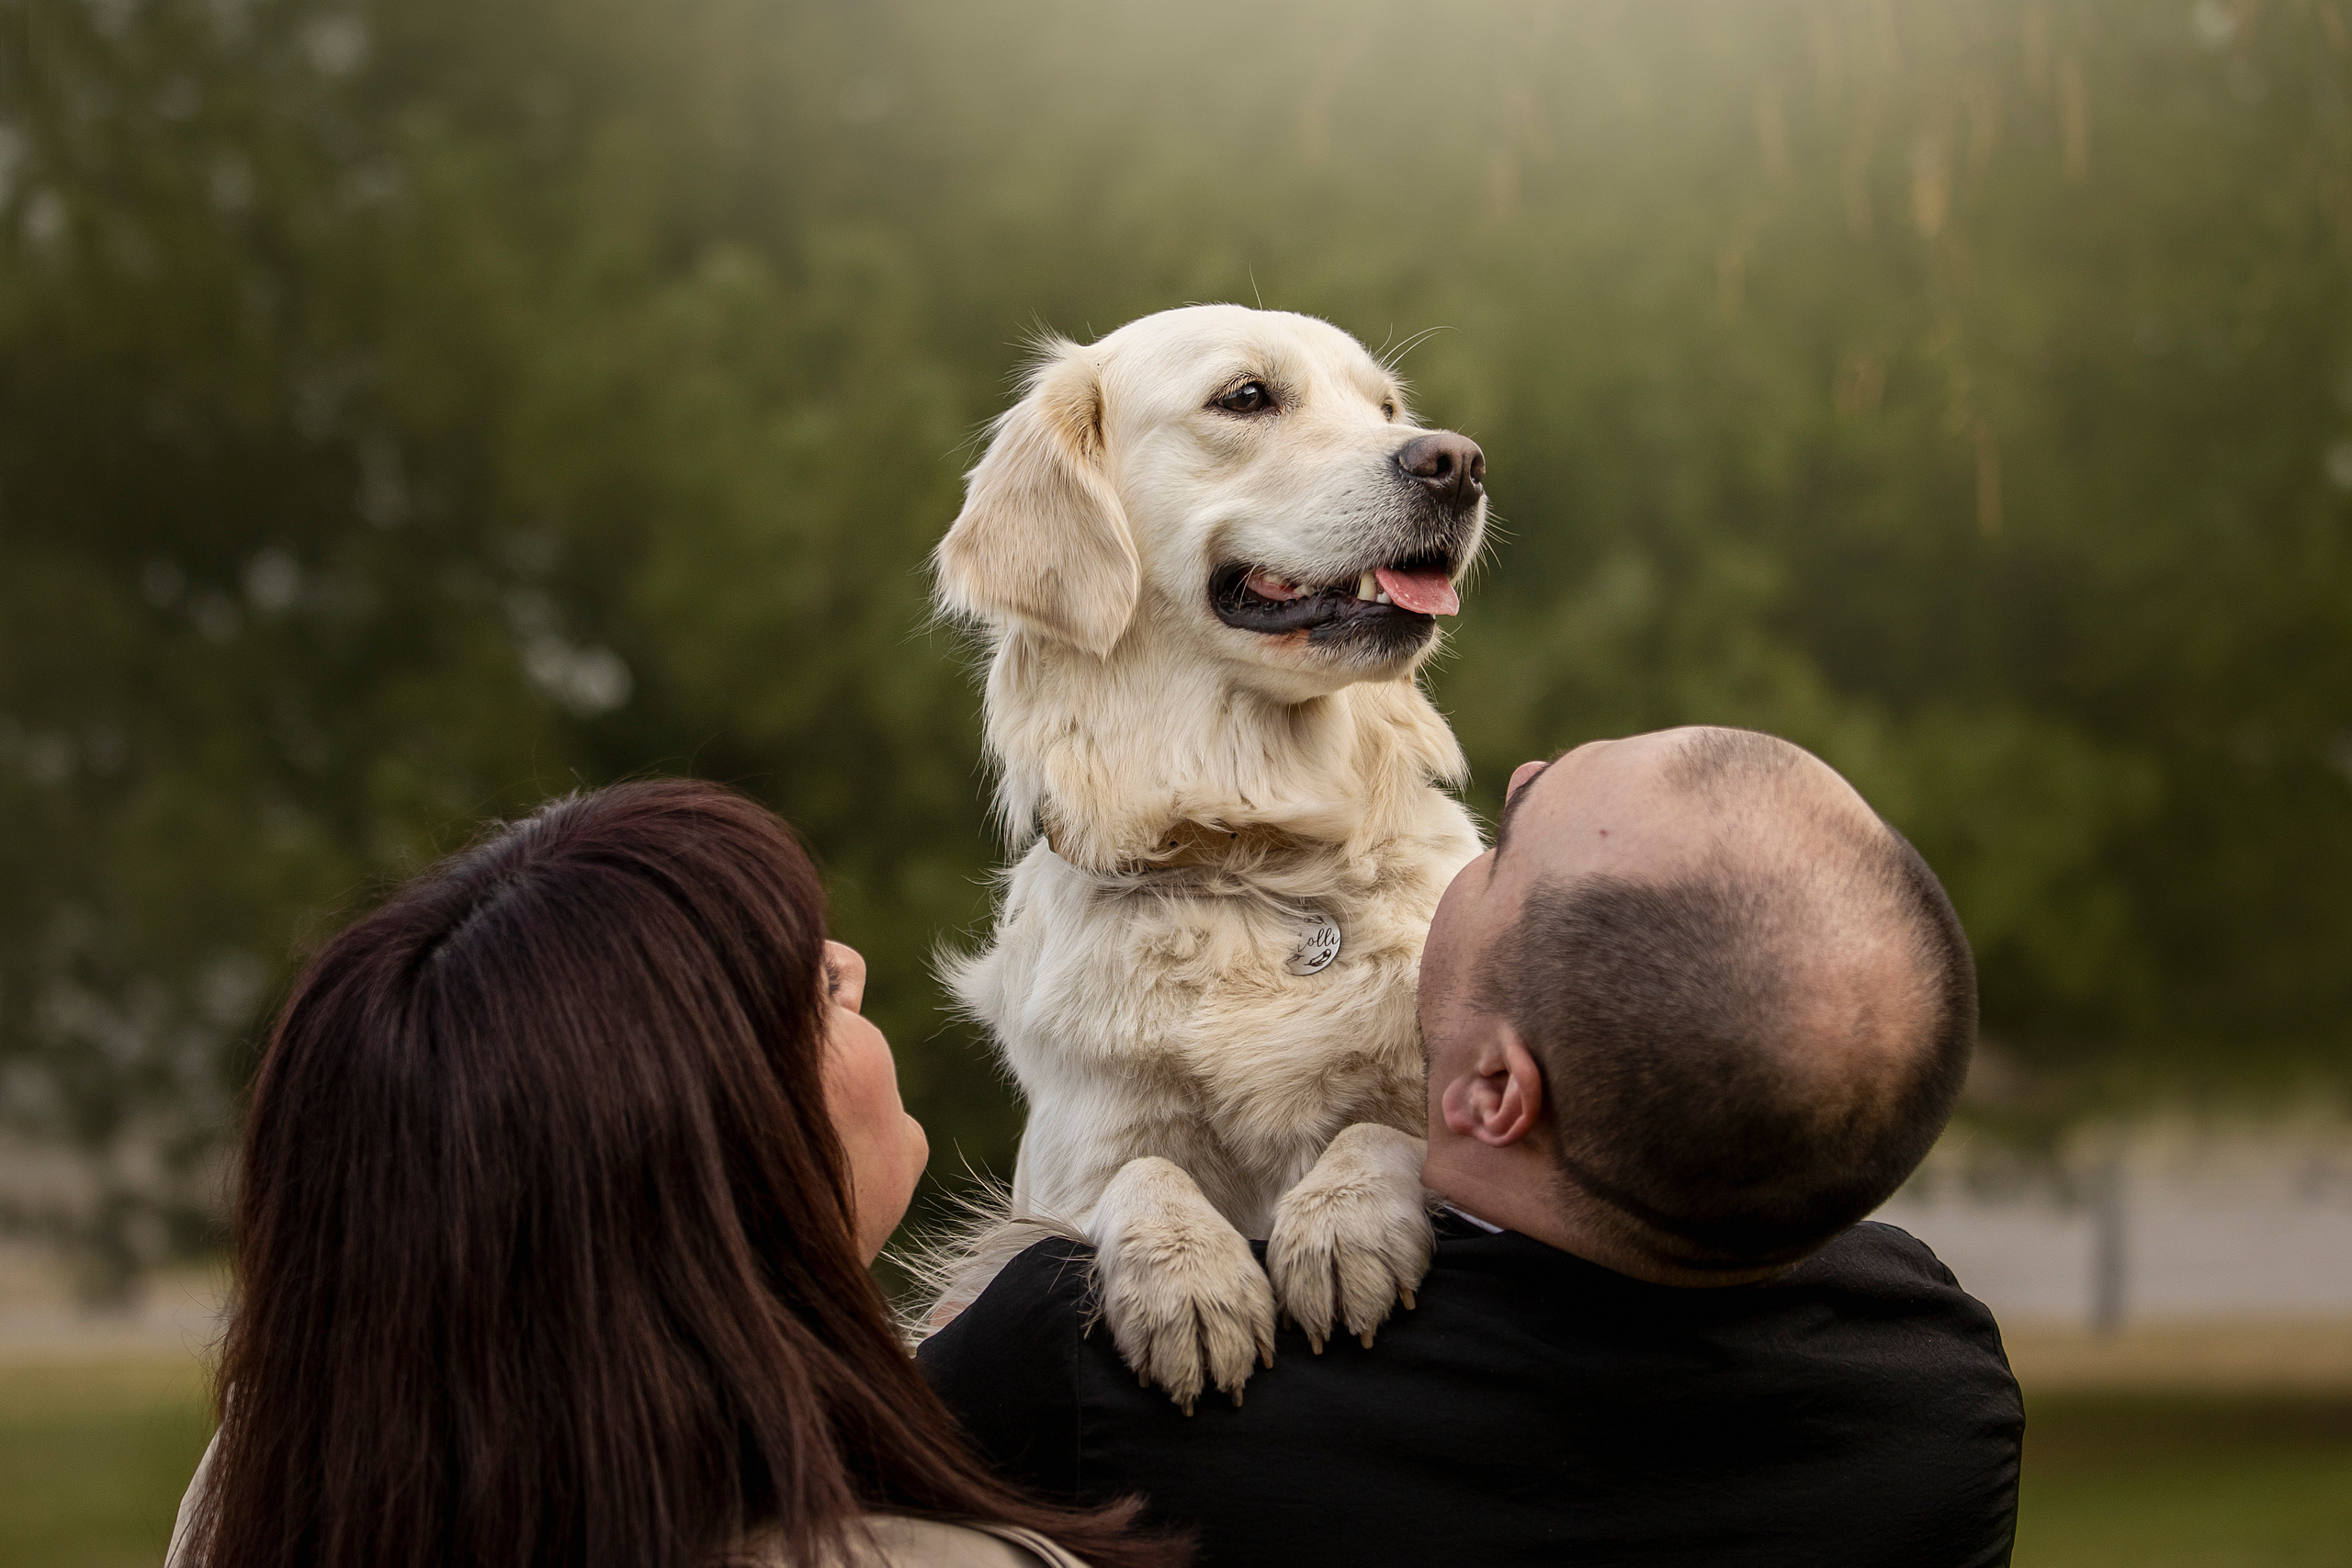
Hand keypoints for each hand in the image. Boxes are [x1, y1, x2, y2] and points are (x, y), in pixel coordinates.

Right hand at [1090, 1156, 1277, 1414]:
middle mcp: (1204, 1291)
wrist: (1149, 1196)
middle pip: (1222, 1355)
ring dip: (1184, 1387)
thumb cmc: (1199, 1240)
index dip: (1247, 1368)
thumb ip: (1254, 1307)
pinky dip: (1146, 1368)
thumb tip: (1267, 1362)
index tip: (1240, 1391)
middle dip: (1223, 1385)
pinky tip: (1149, 1380)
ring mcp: (1166, 1296)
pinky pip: (1140, 1347)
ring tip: (1184, 1401)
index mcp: (1237, 1280)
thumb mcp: (1237, 1261)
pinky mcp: (1131, 1300)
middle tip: (1217, 1402)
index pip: (1255, 1336)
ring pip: (1180, 1360)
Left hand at [1265, 1123, 1432, 1352]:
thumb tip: (1286, 1327)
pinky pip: (1402, 1264)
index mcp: (1297, 1229)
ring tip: (1368, 1333)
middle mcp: (1326, 1226)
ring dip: (1368, 1311)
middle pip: (1325, 1282)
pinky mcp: (1397, 1222)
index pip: (1294, 1280)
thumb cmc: (1330, 1205)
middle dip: (1335, 1319)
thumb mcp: (1300, 1227)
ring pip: (1365, 1281)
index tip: (1317, 1343)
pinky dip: (1405, 1285)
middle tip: (1344, 1343)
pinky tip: (1404, 1301)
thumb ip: (1293, 1271)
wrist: (1373, 1155)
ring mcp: (1363, 1224)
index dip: (1306, 1315)